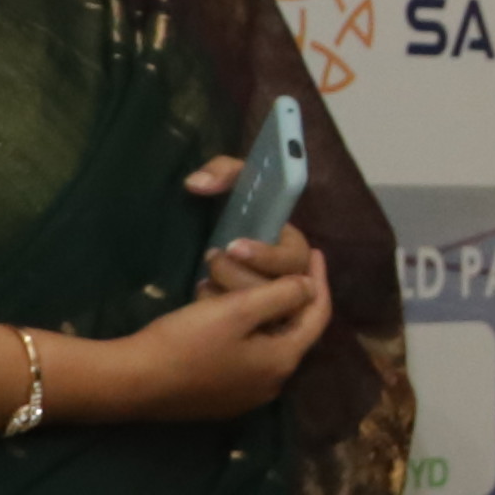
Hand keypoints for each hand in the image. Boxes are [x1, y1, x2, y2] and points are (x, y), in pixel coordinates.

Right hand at [75, 169, 331, 419]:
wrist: (130, 382)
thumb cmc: (186, 342)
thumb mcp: (238, 310)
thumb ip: (282, 295)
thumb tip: (308, 287)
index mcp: (283, 362)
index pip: (317, 317)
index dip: (319, 282)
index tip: (317, 253)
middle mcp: (271, 384)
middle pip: (291, 330)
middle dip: (283, 296)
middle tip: (274, 266)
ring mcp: (243, 395)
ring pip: (262, 341)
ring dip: (254, 310)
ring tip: (235, 282)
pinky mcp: (217, 397)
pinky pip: (240, 354)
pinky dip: (235, 328)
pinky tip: (214, 310)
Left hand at [174, 145, 316, 303]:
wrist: (208, 234)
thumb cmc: (230, 204)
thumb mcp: (232, 177)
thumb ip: (222, 170)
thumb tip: (199, 184)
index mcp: (291, 244)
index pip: (294, 258)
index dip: (267, 256)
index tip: (233, 246)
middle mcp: (287, 275)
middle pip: (281, 291)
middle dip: (242, 278)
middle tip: (213, 260)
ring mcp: (270, 299)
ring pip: (262, 311)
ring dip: (231, 294)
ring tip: (205, 279)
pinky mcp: (251, 316)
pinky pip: (244, 323)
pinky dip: (221, 312)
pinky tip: (202, 296)